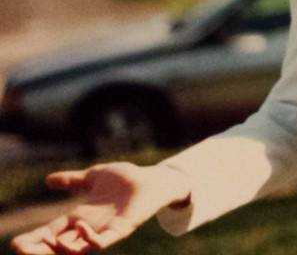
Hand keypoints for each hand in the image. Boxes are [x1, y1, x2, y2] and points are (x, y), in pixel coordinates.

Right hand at [10, 162, 189, 253]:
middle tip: (21, 250)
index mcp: (80, 216)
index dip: (34, 238)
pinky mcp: (122, 228)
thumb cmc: (126, 179)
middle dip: (40, 250)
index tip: (15, 244)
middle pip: (59, 245)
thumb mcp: (94, 177)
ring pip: (78, 249)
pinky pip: (104, 241)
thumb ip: (72, 181)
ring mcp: (105, 230)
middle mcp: (90, 227)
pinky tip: (81, 227)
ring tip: (48, 242)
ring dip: (62, 248)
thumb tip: (48, 179)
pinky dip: (91, 239)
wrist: (153, 178)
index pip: (51, 231)